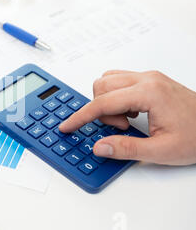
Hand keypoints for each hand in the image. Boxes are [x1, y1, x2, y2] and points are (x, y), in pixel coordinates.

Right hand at [59, 70, 195, 165]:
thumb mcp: (162, 151)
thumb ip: (126, 148)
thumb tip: (99, 146)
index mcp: (148, 93)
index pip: (102, 103)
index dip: (81, 116)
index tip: (68, 126)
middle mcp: (147, 79)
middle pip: (101, 86)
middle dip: (100, 109)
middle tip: (118, 129)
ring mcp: (149, 78)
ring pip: (108, 81)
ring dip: (107, 102)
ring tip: (125, 121)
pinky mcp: (150, 81)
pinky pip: (119, 82)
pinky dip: (116, 97)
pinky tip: (130, 113)